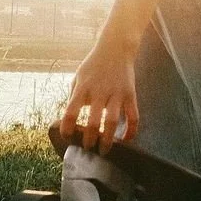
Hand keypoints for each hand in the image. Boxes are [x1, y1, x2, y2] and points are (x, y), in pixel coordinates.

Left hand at [59, 38, 138, 154]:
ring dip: (108, 140)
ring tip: (104, 151)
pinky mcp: (130, 94)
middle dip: (90, 140)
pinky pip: (133, 116)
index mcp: (83, 88)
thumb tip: (69, 120)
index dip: (67, 129)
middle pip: (93, 122)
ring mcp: (116, 94)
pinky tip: (125, 140)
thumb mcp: (78, 77)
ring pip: (112, 122)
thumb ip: (74, 97)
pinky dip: (131, 131)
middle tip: (88, 150)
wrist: (116, 48)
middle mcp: (99, 92)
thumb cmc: (93, 65)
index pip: (70, 112)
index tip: (68, 138)